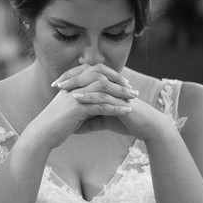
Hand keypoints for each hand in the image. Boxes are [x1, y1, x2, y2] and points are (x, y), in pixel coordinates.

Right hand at [24, 60, 138, 149]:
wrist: (42, 134)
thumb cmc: (55, 124)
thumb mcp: (69, 108)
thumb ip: (82, 101)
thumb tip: (96, 102)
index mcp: (71, 83)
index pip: (94, 71)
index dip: (111, 75)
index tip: (124, 83)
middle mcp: (73, 86)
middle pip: (101, 77)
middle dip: (119, 83)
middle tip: (133, 90)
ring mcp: (75, 95)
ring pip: (102, 89)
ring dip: (120, 94)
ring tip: (134, 100)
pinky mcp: (77, 108)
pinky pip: (100, 106)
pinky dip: (115, 108)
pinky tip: (126, 111)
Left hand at [51, 59, 172, 142]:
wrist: (147, 127)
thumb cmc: (127, 122)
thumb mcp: (104, 121)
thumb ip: (89, 122)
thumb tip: (73, 128)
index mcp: (107, 85)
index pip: (87, 76)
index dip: (71, 79)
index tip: (55, 85)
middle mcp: (112, 84)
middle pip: (89, 74)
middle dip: (71, 78)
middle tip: (56, 84)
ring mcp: (117, 90)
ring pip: (94, 82)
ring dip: (77, 84)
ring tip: (62, 89)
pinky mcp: (121, 99)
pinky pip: (103, 95)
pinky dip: (88, 95)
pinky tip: (77, 98)